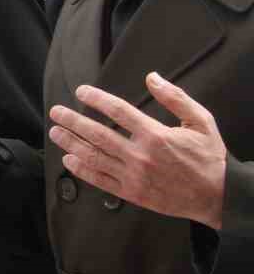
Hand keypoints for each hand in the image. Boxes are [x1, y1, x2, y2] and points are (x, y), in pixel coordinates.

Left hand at [49, 73, 227, 229]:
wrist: (218, 196)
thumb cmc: (209, 157)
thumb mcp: (201, 122)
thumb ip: (176, 98)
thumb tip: (152, 77)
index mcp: (156, 135)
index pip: (118, 111)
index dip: (96, 99)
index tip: (81, 91)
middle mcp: (140, 155)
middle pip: (97, 134)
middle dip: (72, 121)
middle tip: (56, 112)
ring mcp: (134, 175)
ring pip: (94, 157)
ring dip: (71, 143)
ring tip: (55, 132)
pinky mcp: (132, 193)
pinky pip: (100, 180)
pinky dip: (82, 170)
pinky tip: (68, 160)